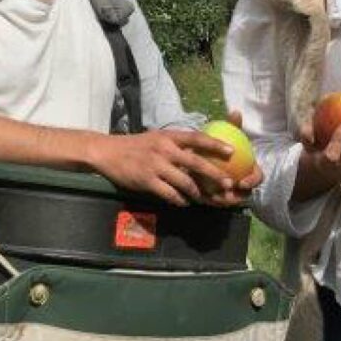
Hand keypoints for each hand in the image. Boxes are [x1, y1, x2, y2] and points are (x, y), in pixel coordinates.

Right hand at [87, 129, 230, 205]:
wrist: (108, 152)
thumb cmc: (136, 146)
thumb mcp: (157, 138)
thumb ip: (176, 144)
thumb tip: (199, 151)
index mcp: (169, 136)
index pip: (197, 138)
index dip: (215, 144)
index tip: (232, 151)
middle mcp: (164, 149)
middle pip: (195, 162)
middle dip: (214, 175)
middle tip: (228, 184)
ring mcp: (155, 166)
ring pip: (184, 182)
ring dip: (197, 193)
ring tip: (205, 199)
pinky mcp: (146, 181)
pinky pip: (169, 194)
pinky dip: (179, 200)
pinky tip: (184, 203)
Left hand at [199, 110, 264, 207]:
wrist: (204, 152)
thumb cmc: (220, 143)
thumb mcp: (226, 133)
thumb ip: (232, 125)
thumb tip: (235, 111)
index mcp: (249, 169)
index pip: (257, 178)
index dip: (252, 181)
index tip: (241, 182)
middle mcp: (243, 183)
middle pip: (245, 195)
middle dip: (237, 198)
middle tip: (227, 195)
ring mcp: (231, 192)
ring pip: (229, 201)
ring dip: (223, 201)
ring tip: (212, 197)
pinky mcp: (218, 198)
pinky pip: (215, 203)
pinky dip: (210, 201)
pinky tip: (201, 197)